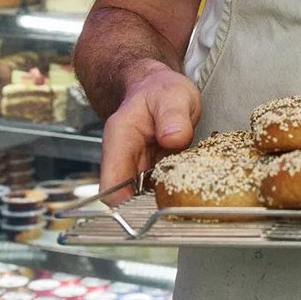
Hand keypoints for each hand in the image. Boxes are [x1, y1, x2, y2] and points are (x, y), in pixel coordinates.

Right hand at [98, 64, 200, 198]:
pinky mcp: (152, 173)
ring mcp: (137, 168)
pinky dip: (172, 193)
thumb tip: (174, 138)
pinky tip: (189, 189)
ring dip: (162, 202)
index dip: (125, 204)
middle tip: (176, 208)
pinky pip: (159, 190)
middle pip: (127, 198)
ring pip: (144, 198)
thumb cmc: (161, 90)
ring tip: (186, 198)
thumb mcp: (173, 95)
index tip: (150, 210)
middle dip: (148, 208)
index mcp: (120, 139)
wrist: (160, 89)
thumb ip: (173, 115)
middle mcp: (124, 158)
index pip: (111, 184)